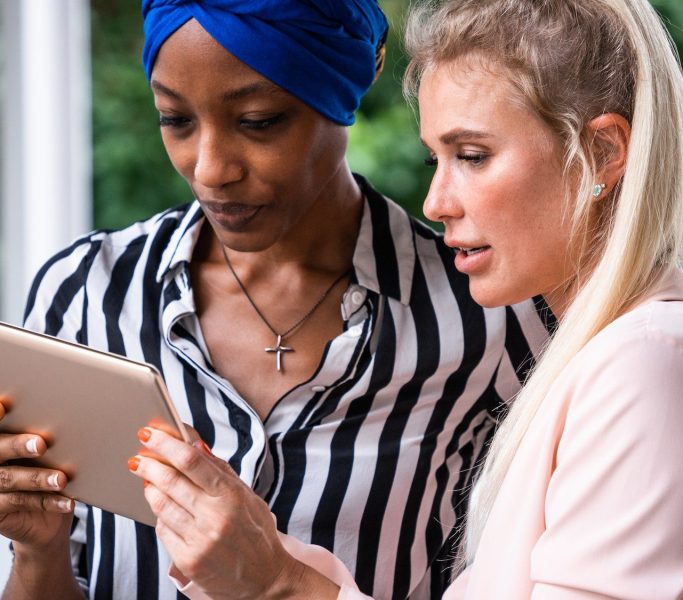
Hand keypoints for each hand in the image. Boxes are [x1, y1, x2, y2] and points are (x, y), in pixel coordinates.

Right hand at [0, 398, 73, 553]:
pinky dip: (48, 501)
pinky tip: (68, 501)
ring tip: (62, 479)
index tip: (4, 406)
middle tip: (41, 444)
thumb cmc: (47, 471)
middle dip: (17, 446)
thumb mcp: (46, 453)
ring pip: (10, 479)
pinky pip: (20, 504)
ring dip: (38, 478)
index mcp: (1, 440)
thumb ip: (44, 436)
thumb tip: (71, 413)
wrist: (45, 520)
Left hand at [129, 426, 334, 599]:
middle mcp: (215, 516)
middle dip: (148, 464)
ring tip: (147, 479)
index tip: (149, 433)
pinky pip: (163, 531)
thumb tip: (195, 443)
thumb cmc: (256, 532)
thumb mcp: (247, 495)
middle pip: (170, 481)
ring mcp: (200, 540)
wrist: (266, 578)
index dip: (165, 444)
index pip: (191, 460)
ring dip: (149, 488)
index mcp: (232, 494)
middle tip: (137, 456)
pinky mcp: (188, 560)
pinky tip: (162, 509)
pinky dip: (160, 516)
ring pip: (161, 505)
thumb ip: (220, 470)